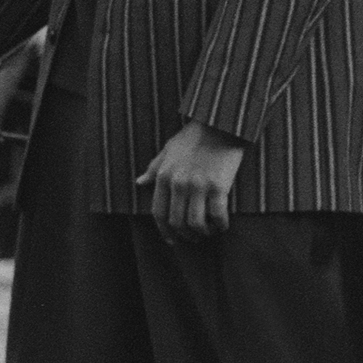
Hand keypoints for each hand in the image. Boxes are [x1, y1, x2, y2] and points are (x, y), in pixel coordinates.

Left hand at [138, 121, 247, 238]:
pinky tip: (223, 225)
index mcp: (164, 176)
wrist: (220, 122)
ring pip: (196, 223)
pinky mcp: (218, 186)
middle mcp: (178, 183)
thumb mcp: (169, 149)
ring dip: (202, 233)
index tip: (172, 240)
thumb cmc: (195, 135)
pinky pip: (217, 215)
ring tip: (209, 232)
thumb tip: (139, 183)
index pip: (159, 213)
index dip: (165, 231)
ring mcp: (198, 185)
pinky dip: (220, 225)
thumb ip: (154, 168)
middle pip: (177, 222)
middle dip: (185, 235)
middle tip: (194, 238)